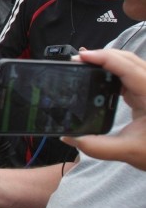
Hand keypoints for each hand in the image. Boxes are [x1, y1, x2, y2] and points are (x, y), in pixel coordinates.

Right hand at [62, 49, 145, 169]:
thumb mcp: (128, 152)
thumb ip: (97, 147)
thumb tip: (69, 137)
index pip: (129, 68)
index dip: (105, 58)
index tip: (82, 56)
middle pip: (129, 59)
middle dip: (102, 55)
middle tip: (78, 59)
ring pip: (130, 63)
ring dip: (107, 60)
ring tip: (85, 63)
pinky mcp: (145, 92)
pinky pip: (129, 72)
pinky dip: (112, 69)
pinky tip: (98, 73)